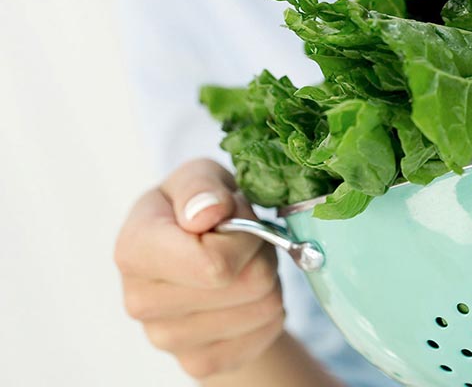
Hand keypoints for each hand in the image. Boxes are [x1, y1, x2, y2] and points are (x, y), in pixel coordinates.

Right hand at [114, 159, 284, 378]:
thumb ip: (202, 187)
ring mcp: (165, 339)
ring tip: (242, 265)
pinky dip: (268, 312)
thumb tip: (207, 213)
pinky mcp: (197, 362)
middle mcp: (140, 300)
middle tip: (244, 243)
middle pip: (249, 284)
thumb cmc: (197, 209)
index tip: (234, 220)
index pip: (213, 263)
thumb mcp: (200, 177)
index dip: (243, 237)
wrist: (199, 257)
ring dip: (267, 281)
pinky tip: (243, 296)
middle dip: (259, 255)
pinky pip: (264, 335)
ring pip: (263, 308)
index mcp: (134, 248)